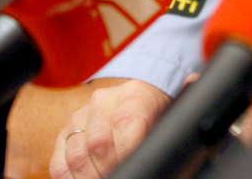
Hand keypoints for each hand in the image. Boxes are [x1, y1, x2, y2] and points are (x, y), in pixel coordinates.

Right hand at [49, 79, 170, 178]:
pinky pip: (60, 163)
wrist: (137, 100)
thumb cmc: (158, 112)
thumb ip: (182, 101)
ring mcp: (81, 117)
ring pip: (77, 155)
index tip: (137, 165)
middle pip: (99, 143)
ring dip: (91, 177)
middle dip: (111, 169)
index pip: (127, 122)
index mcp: (134, 93)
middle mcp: (103, 101)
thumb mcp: (173, 109)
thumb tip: (192, 82)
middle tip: (123, 177)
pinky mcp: (65, 134)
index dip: (129, 150)